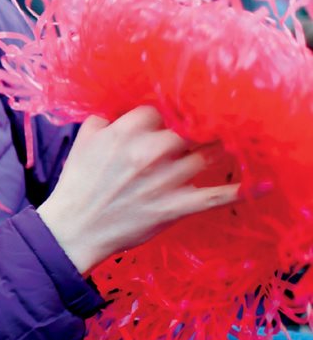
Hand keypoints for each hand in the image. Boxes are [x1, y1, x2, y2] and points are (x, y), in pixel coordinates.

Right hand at [38, 105, 239, 274]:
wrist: (76, 228)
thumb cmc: (78, 184)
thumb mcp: (83, 141)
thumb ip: (105, 120)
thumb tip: (122, 113)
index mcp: (126, 132)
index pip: (158, 111)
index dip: (160, 118)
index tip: (162, 125)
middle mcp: (150, 152)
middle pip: (187, 129)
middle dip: (189, 131)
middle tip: (193, 134)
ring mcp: (167, 180)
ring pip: (206, 155)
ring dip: (216, 150)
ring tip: (226, 146)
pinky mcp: (176, 207)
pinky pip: (216, 196)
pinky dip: (241, 191)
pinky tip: (263, 184)